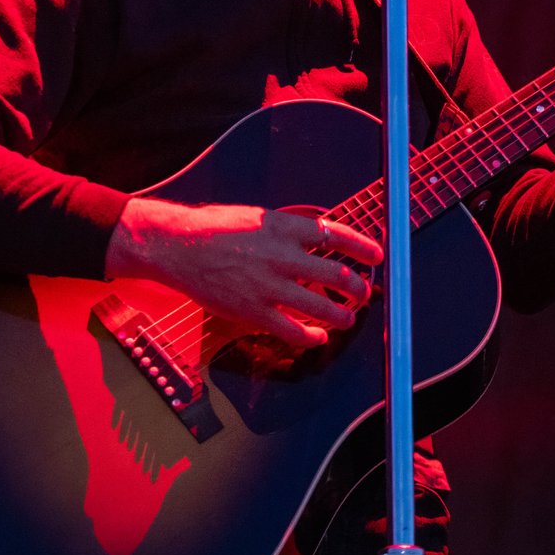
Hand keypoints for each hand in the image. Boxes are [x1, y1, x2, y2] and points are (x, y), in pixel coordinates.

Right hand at [103, 198, 381, 348]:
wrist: (178, 246)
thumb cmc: (216, 228)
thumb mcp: (258, 216)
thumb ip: (290, 228)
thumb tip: (323, 233)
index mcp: (283, 227)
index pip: (336, 235)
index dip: (362, 247)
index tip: (377, 255)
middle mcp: (282, 256)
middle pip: (337, 275)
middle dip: (357, 287)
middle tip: (363, 292)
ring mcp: (268, 286)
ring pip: (322, 308)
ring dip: (342, 315)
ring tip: (348, 317)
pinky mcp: (253, 312)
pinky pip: (293, 331)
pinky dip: (311, 337)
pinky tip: (318, 337)